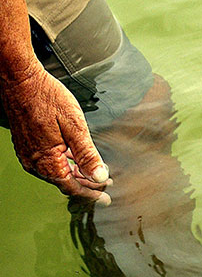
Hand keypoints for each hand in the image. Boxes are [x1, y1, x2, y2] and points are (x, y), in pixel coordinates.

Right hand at [0, 58, 110, 204]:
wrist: (20, 78)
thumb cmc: (47, 97)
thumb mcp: (75, 126)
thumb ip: (88, 155)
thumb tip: (100, 177)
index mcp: (47, 161)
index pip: (72, 187)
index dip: (91, 194)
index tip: (106, 198)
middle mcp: (34, 162)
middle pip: (65, 182)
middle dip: (88, 185)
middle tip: (107, 185)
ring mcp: (28, 155)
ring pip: (57, 173)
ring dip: (78, 175)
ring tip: (97, 174)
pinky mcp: (27, 146)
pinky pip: (49, 163)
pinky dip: (66, 165)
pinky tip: (78, 161)